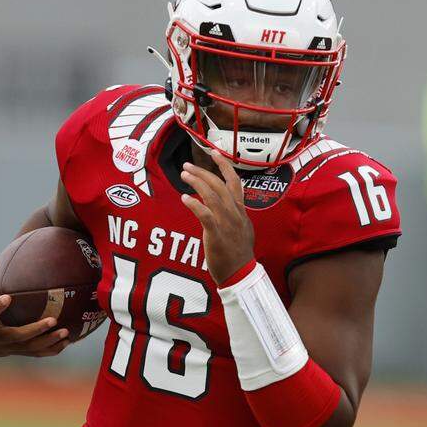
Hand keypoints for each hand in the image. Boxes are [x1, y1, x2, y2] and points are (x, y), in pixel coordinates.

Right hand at [0, 257, 71, 356]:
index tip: (7, 298)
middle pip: (16, 336)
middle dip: (35, 329)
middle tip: (53, 320)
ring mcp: (6, 347)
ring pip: (28, 347)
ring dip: (48, 341)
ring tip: (66, 332)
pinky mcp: (15, 351)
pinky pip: (35, 353)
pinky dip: (50, 349)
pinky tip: (66, 342)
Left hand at [180, 152, 254, 284]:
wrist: (240, 273)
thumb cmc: (238, 254)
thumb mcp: (242, 229)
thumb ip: (234, 215)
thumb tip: (225, 208)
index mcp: (241, 211)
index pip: (234, 182)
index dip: (224, 165)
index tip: (214, 152)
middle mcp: (235, 213)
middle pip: (219, 184)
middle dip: (202, 172)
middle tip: (188, 166)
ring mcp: (227, 223)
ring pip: (211, 195)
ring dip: (196, 182)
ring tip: (184, 175)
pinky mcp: (216, 234)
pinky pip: (204, 214)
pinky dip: (194, 203)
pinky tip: (184, 198)